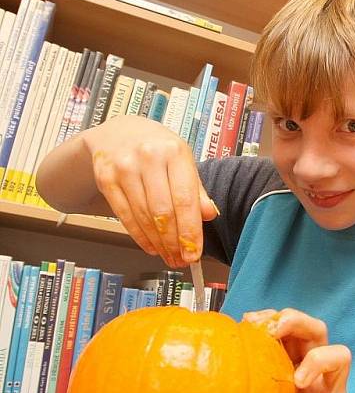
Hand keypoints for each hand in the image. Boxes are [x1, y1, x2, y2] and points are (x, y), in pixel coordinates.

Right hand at [82, 115, 217, 266]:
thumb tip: (209, 215)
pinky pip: (125, 216)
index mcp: (175, 152)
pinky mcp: (106, 178)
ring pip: (144, 216)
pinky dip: (139, 236)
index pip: (185, 200)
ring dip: (158, 243)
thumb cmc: (159, 150)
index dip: (190, 231)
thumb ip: (197, 189)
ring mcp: (124, 167)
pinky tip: (151, 247)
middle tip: (182, 260)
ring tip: (169, 256)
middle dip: (174, 242)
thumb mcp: (183, 161)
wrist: (119, 132)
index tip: (195, 254)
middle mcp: (149, 157)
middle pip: (163, 212)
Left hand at [244, 308, 354, 392]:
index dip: (273, 317)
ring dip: (316, 360)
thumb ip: (255, 388)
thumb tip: (211, 380)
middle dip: (296, 321)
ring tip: (297, 381)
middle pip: (318, 329)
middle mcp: (320, 370)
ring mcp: (334, 391)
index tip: (249, 322)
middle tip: (274, 330)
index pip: (292, 326)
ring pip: (340, 356)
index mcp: (301, 361)